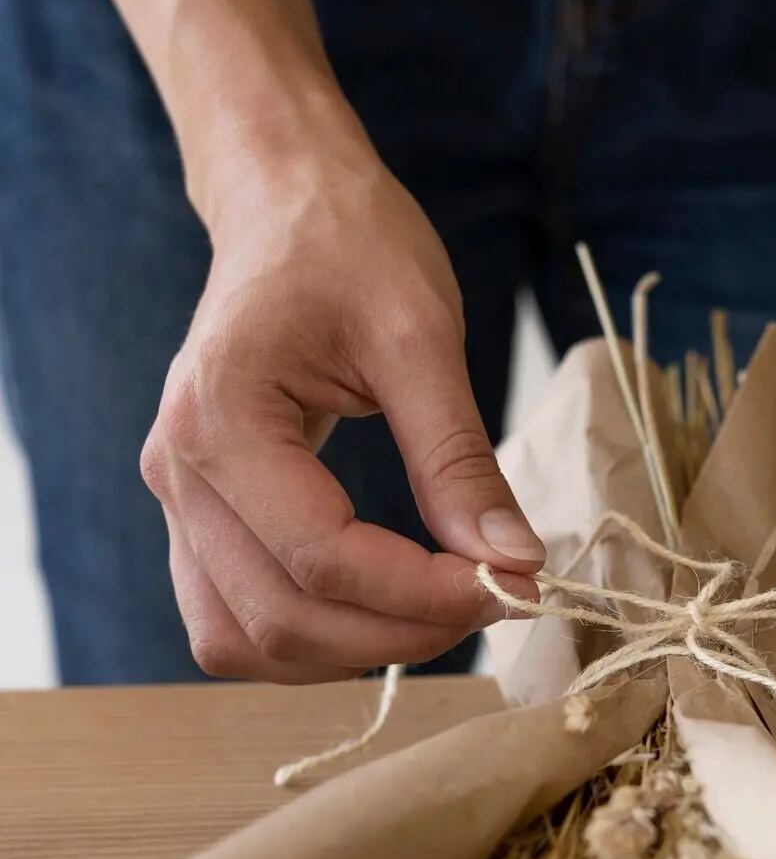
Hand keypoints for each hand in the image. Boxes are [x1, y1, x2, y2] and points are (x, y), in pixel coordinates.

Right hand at [141, 133, 542, 680]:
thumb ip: (459, 458)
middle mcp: (178, 471)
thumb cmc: (349, 246)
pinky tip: (382, 611)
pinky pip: (233, 621)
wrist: (285, 206)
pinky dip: (309, 641)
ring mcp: (177, 501)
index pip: (321, 557)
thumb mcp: (422, 335)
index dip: (423, 593)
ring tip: (444, 611)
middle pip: (281, 616)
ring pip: (245, 640)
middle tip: (497, 599)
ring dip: (350, 652)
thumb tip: (513, 559)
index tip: (515, 583)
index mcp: (220, 416)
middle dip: (400, 632)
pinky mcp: (196, 519)